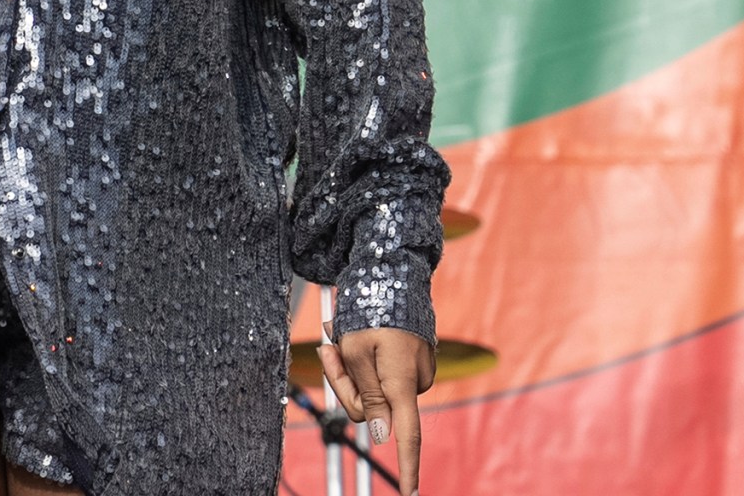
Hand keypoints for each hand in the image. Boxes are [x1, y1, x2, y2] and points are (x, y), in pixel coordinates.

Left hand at [317, 320, 433, 493]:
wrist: (391, 270)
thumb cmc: (370, 307)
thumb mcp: (358, 350)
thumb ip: (369, 396)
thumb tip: (384, 436)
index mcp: (402, 382)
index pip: (407, 437)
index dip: (407, 468)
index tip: (409, 494)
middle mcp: (415, 381)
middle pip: (369, 406)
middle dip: (343, 382)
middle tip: (328, 346)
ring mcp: (414, 371)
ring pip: (371, 388)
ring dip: (350, 366)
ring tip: (341, 333)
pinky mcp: (410, 361)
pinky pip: (380, 372)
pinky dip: (362, 357)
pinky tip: (353, 332)